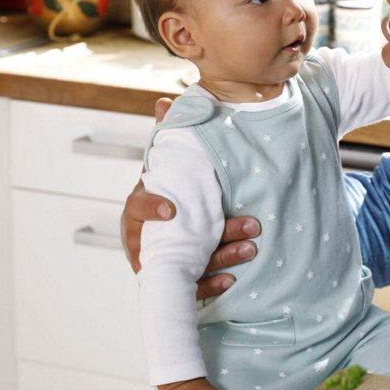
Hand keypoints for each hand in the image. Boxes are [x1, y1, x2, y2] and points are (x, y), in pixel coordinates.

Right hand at [121, 98, 260, 298]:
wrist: (162, 232)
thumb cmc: (165, 194)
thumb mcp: (164, 168)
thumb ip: (165, 137)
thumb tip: (164, 102)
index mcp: (139, 208)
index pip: (138, 207)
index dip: (152, 208)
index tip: (172, 209)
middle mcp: (145, 237)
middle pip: (175, 240)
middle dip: (214, 236)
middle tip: (250, 225)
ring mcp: (159, 261)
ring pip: (189, 264)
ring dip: (223, 257)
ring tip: (252, 246)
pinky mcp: (173, 280)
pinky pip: (190, 287)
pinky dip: (210, 283)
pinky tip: (231, 279)